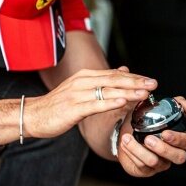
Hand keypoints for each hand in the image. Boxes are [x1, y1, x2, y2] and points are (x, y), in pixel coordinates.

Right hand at [25, 67, 156, 137]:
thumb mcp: (79, 89)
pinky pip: (94, 104)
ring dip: (127, 91)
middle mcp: (80, 83)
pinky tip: (122, 102)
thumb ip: (101, 80)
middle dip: (135, 82)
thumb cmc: (57, 105)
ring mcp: (76, 95)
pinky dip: (109, 102)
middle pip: (112, 80)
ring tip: (144, 93)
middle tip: (153, 84)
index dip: (133, 77)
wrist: (33, 115)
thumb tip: (124, 69)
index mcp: (83, 77)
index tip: (150, 80)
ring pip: (106, 91)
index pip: (113, 74)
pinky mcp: (72, 109)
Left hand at [118, 96, 185, 176]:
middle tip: (148, 139)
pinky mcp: (144, 169)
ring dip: (139, 150)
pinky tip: (124, 143)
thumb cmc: (143, 122)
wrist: (123, 133)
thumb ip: (175, 105)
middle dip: (163, 149)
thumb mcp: (156, 109)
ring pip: (154, 162)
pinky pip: (140, 165)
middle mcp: (171, 153)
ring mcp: (159, 163)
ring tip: (127, 138)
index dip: (178, 139)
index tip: (165, 132)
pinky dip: (130, 152)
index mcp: (177, 140)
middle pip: (178, 157)